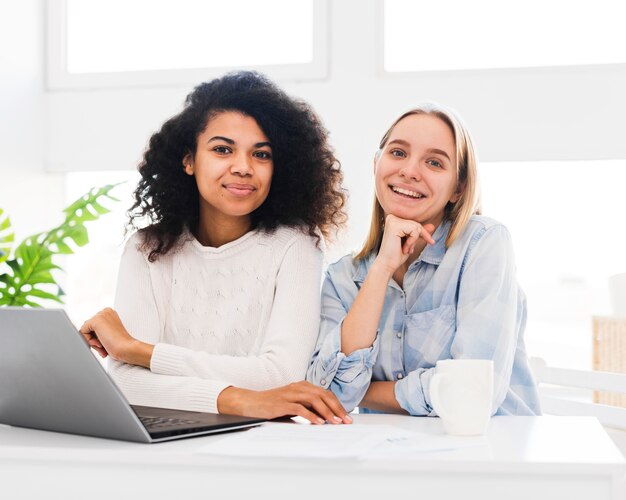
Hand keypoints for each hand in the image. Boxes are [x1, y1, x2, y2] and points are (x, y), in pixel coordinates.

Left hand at [80, 308, 152, 366]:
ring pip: (85, 330)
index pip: (94, 325)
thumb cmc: (120, 345)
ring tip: (103, 347)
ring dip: (92, 341)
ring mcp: (101, 314)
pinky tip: (100, 343)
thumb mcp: (108, 334)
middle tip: (103, 347)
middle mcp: (106, 311)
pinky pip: (82, 332)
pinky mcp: (95, 320)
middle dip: (94, 339)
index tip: (106, 343)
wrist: (127, 348)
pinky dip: (88, 341)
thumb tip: (84, 333)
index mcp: (110, 313)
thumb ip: (99, 330)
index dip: (97, 337)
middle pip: (89, 327)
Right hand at [217, 381, 352, 424]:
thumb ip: (307, 407)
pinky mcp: (282, 403)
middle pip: (323, 395)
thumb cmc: (273, 404)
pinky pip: (300, 408)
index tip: (346, 415)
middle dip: (336, 408)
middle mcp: (298, 387)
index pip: (325, 393)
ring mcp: (290, 394)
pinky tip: (318, 423)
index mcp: (302, 386)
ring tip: (336, 422)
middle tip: (346, 420)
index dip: (337, 404)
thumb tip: (325, 417)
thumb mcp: (293, 403)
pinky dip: (311, 415)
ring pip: (314, 400)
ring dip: (327, 412)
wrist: (251, 402)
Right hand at [375, 214, 434, 272]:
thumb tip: (432, 226)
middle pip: (416, 224)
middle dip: (419, 238)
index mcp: (394, 220)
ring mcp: (392, 220)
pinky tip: (404, 248)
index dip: (423, 233)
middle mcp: (392, 217)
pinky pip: (414, 230)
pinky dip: (412, 241)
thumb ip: (419, 233)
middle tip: (411, 250)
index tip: (431, 242)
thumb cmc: (396, 254)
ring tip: (406, 249)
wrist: (387, 264)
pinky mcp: (394, 226)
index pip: (414, 223)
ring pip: (416, 227)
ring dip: (414, 241)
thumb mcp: (411, 242)